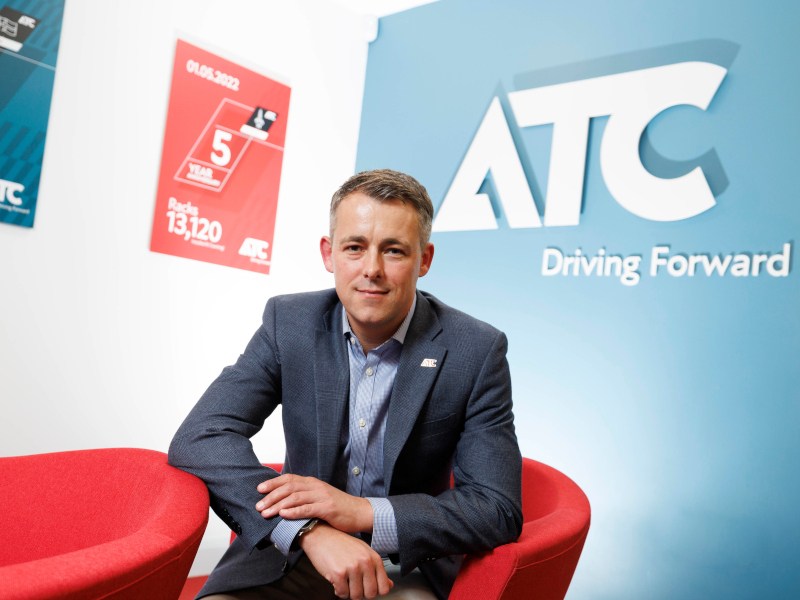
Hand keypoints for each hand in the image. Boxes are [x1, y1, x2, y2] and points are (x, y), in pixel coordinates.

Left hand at [255, 474, 372, 532]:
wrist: (359, 512)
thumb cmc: (337, 507)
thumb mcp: (319, 497)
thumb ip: (304, 496)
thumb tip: (283, 501)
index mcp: (312, 482)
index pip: (289, 478)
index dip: (273, 482)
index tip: (259, 489)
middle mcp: (315, 486)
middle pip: (289, 487)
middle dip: (271, 496)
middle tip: (258, 506)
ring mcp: (322, 496)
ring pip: (295, 498)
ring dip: (278, 505)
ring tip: (266, 512)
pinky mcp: (327, 508)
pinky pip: (307, 509)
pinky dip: (293, 511)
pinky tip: (283, 515)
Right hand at [300, 523, 392, 598]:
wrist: (321, 535)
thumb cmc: (341, 543)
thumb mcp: (363, 552)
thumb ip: (376, 569)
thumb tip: (388, 585)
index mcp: (374, 558)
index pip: (384, 588)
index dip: (375, 591)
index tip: (367, 588)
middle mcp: (365, 562)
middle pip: (370, 594)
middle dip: (361, 593)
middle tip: (353, 585)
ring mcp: (352, 568)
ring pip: (356, 596)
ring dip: (349, 592)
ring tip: (345, 582)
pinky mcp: (338, 573)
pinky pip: (342, 594)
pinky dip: (339, 591)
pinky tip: (337, 582)